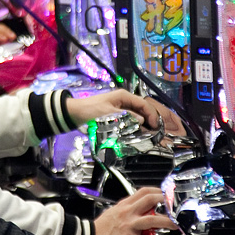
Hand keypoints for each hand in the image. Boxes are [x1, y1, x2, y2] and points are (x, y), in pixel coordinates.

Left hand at [65, 89, 184, 133]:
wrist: (74, 113)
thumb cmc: (88, 110)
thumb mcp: (107, 114)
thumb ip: (125, 117)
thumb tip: (141, 121)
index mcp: (124, 96)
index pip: (144, 104)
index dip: (152, 115)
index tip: (157, 126)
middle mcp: (124, 102)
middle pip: (144, 112)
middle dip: (152, 122)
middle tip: (160, 134)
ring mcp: (121, 110)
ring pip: (138, 119)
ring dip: (145, 128)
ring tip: (154, 138)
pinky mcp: (117, 118)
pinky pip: (131, 123)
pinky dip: (137, 130)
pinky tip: (141, 138)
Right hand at [90, 187, 176, 234]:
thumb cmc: (99, 230)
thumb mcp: (113, 213)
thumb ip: (127, 211)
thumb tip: (139, 211)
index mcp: (124, 205)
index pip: (143, 192)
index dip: (157, 192)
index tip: (165, 195)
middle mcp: (127, 212)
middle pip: (151, 200)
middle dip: (166, 202)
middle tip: (174, 207)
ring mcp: (128, 225)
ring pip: (153, 220)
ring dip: (167, 223)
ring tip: (173, 226)